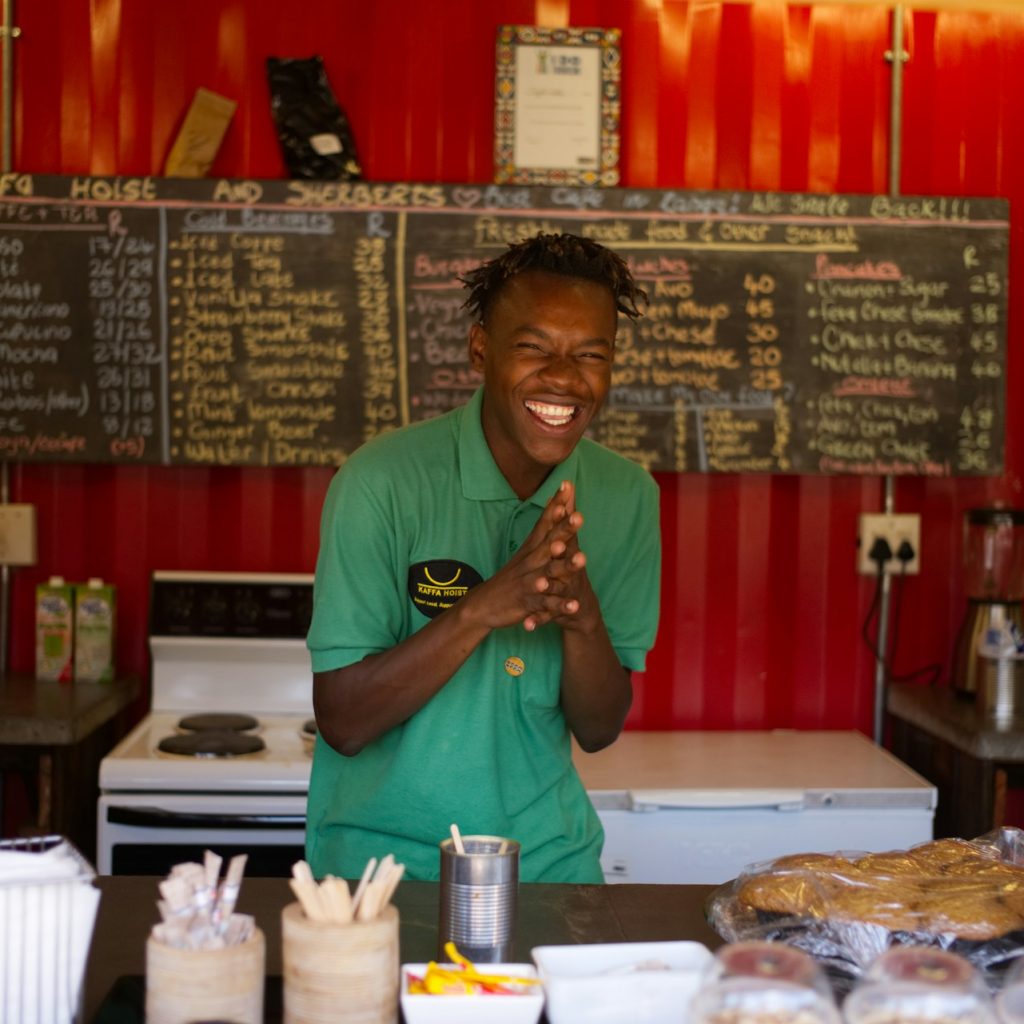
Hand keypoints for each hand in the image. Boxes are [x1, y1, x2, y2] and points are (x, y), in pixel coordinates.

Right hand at [458, 480, 593, 633]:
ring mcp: (528, 582)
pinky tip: (575, 604)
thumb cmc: (511, 575)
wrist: (483, 604)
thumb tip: (556, 503)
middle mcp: (530, 561)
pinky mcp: (527, 603)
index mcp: (531, 548)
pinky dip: (560, 606)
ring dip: (565, 566)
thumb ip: (543, 528)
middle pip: (549, 542)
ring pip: (549, 572)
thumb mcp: (526, 551)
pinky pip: (546, 605)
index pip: (544, 522)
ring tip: (582, 559)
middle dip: (564, 529)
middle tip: (578, 516)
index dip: (555, 505)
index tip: (566, 486)